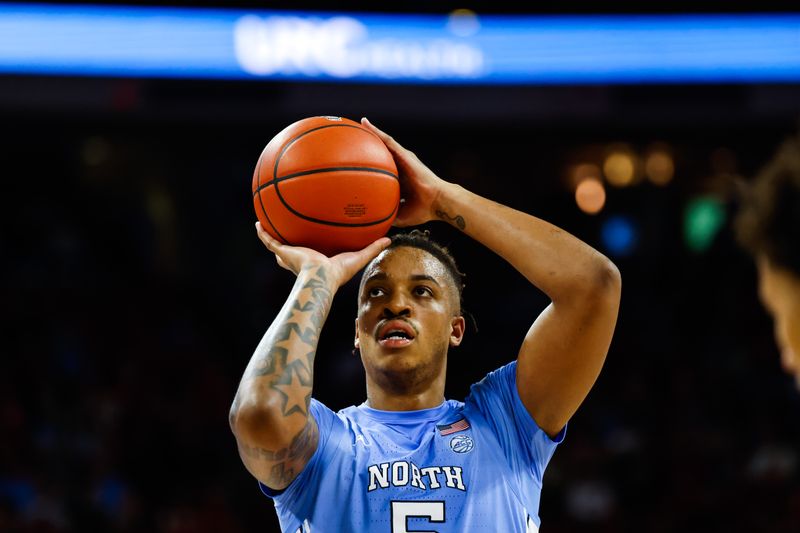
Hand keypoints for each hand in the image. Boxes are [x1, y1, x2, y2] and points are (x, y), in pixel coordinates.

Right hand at [255, 222, 390, 287]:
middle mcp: (301, 259)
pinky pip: (269, 241)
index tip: (312, 241)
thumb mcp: (358, 257)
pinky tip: (258, 223)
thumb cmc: (338, 273)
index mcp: (316, 261)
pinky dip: (262, 233)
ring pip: (278, 245)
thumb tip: (389, 239)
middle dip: (289, 245)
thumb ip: (372, 248)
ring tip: (267, 224)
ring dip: (273, 236)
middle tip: (288, 233)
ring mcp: (290, 255)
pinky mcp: (283, 252)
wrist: (321, 277)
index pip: (312, 254)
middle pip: (292, 251)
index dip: (310, 249)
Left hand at [361, 117, 451, 226]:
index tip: (356, 164)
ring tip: (359, 125)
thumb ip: (387, 216)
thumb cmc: (423, 210)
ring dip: (372, 133)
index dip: (371, 167)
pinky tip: (366, 124)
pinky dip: (377, 132)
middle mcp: (400, 167)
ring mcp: (403, 159)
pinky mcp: (405, 155)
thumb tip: (373, 224)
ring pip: (384, 144)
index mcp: (399, 181)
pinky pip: (388, 141)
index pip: (383, 171)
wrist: (437, 203)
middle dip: (370, 147)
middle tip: (354, 141)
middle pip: (382, 154)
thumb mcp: (400, 215)